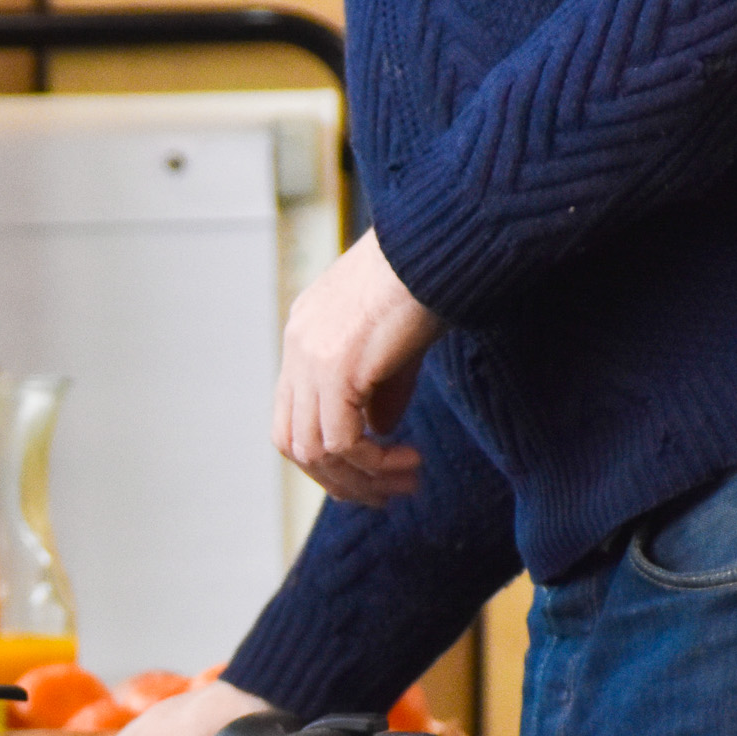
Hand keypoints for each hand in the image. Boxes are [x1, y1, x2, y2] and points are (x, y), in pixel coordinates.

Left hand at [272, 230, 445, 505]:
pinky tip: (409, 462)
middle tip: (384, 495)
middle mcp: (297, 345)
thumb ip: (380, 387)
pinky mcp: (335, 369)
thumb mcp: (397, 341)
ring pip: (316, 451)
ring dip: (362, 479)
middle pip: (294, 443)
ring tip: (406, 482)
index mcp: (304, 333)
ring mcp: (310, 358)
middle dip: (339, 480)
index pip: (292, 416)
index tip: (367, 472)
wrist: (444, 240)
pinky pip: (343, 443)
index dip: (325, 455)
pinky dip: (373, 464)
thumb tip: (378, 432)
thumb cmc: (433, 276)